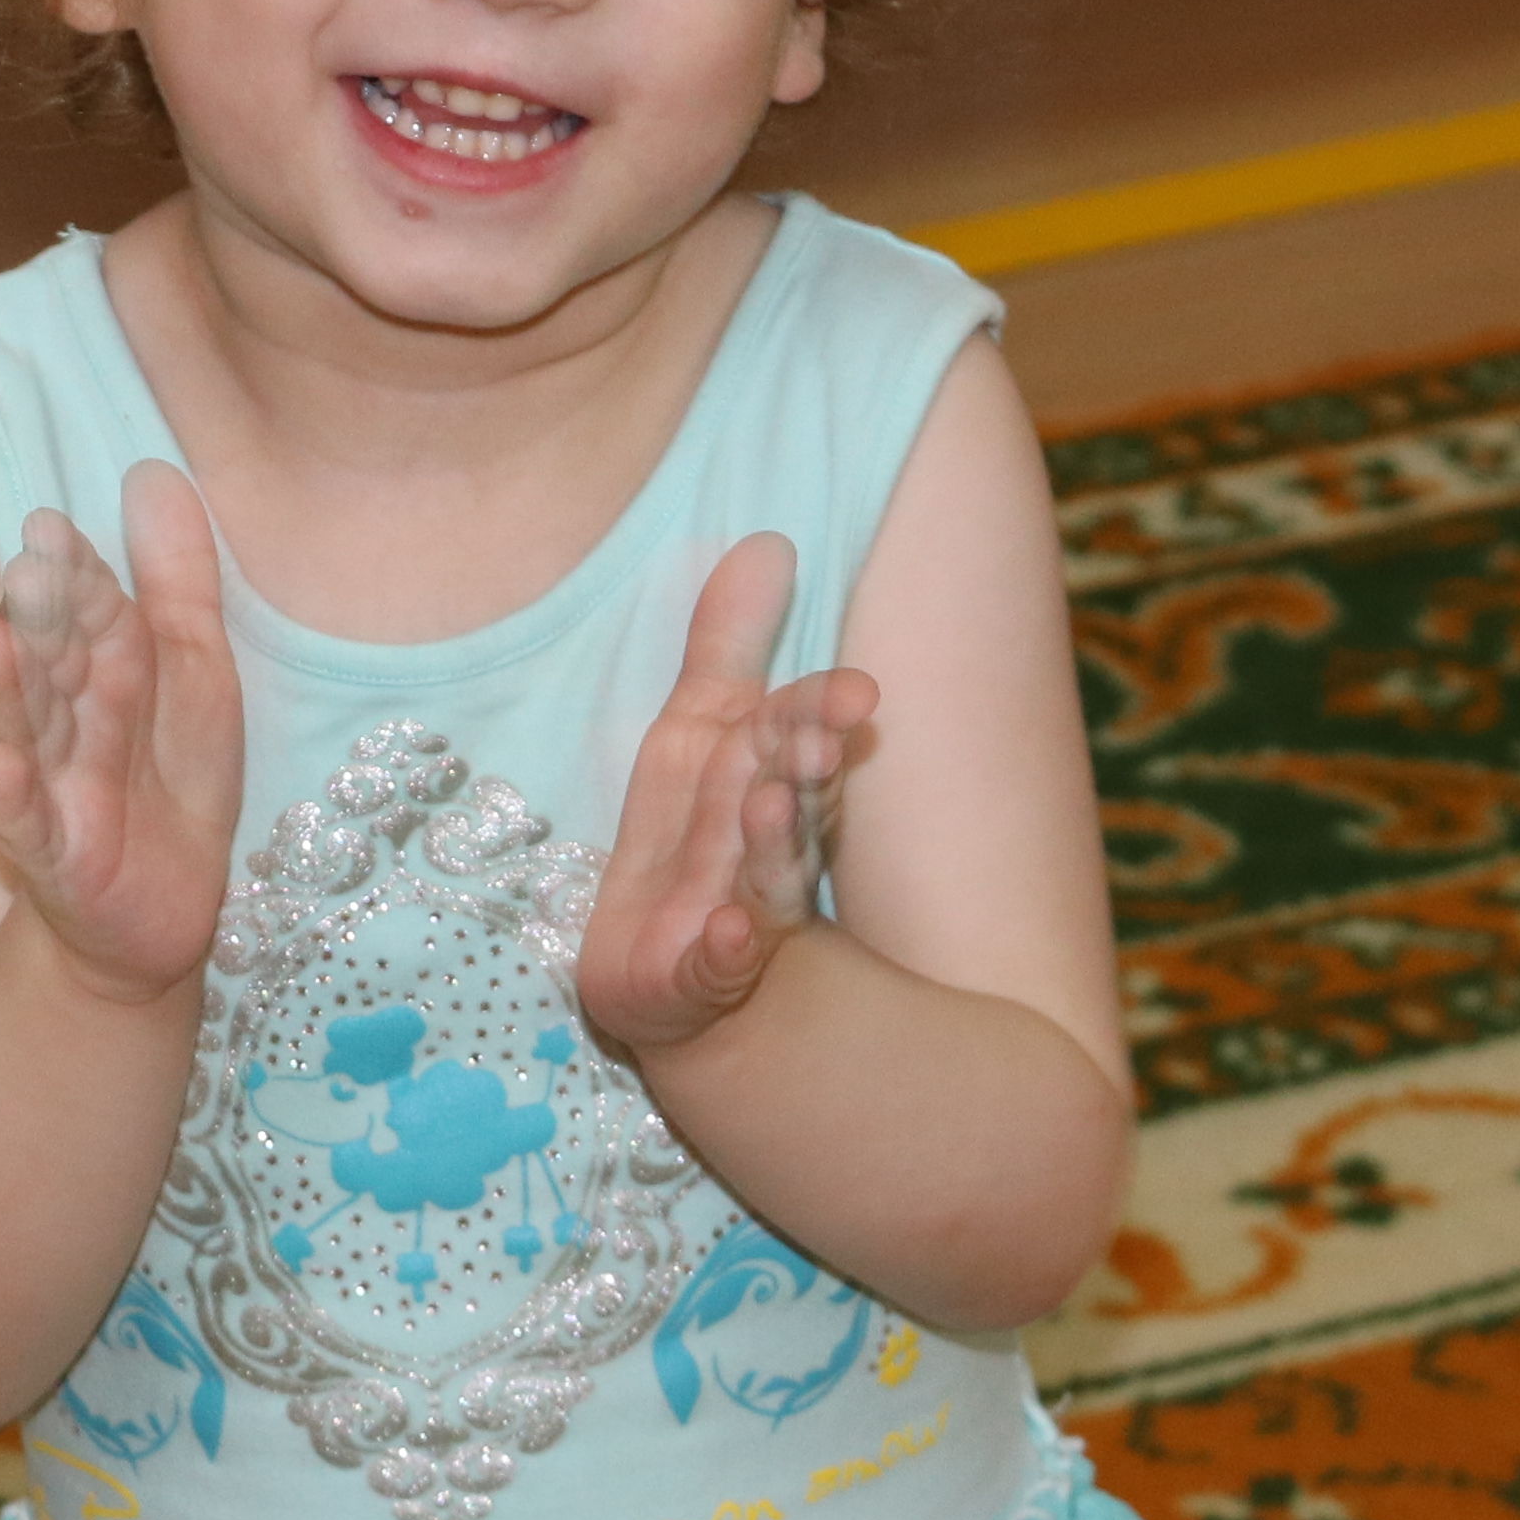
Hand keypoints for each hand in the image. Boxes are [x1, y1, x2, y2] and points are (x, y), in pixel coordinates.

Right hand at [0, 463, 242, 1008]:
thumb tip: (153, 469)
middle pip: (54, 664)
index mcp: (104, 668)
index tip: (51, 527)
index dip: (75, 576)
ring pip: (28, 730)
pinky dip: (11, 797)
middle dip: (38, 619)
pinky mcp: (56, 856)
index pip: (91, 612)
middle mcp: (68, 719)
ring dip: (6, 689)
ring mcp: (56, 786)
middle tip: (23, 569)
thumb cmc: (172, 779)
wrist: (163, 909)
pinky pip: (29, 823)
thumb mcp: (197, 672)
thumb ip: (178, 579)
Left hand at [581, 534, 880, 1057]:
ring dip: (770, 846)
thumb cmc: (693, 837)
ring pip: (762, 881)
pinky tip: (729, 936)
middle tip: (823, 735)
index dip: (817, 716)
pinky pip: (714, 969)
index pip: (792, 741)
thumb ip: (727, 645)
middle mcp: (764, 850)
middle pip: (788, 803)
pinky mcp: (692, 980)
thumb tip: (768, 540)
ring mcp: (734, 918)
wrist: (664, 977)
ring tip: (770, 804)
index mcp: (766, 783)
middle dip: (805, 769)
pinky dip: (726, 954)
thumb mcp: (697, 731)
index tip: (855, 692)